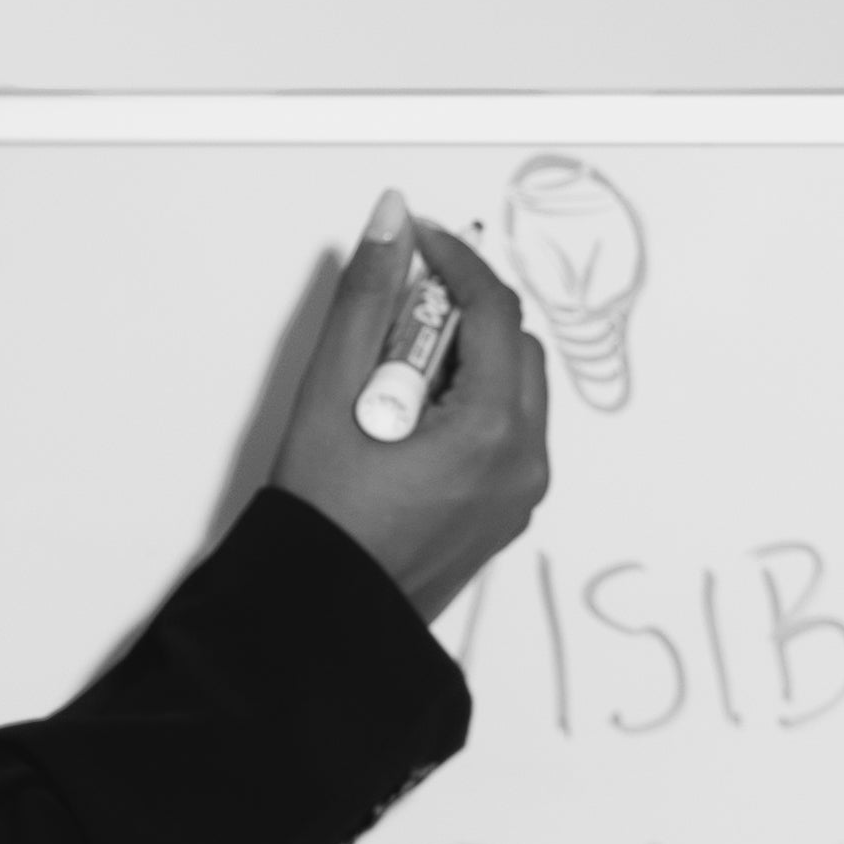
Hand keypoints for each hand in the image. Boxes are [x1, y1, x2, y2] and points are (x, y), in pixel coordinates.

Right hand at [265, 197, 551, 627]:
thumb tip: (393, 223)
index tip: (420, 240)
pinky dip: (466, 408)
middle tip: (393, 324)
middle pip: (514, 348)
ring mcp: (518, 495)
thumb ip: (366, 299)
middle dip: (460, 319)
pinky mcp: (503, 514)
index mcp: (492, 434)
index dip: (456, 262)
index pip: (495, 311)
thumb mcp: (330, 394)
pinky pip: (503, 435)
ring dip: (464, 364)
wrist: (320, 619)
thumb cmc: (321, 522)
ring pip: (513, 391)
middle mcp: (522, 465)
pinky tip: (405, 423)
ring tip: (390, 385)